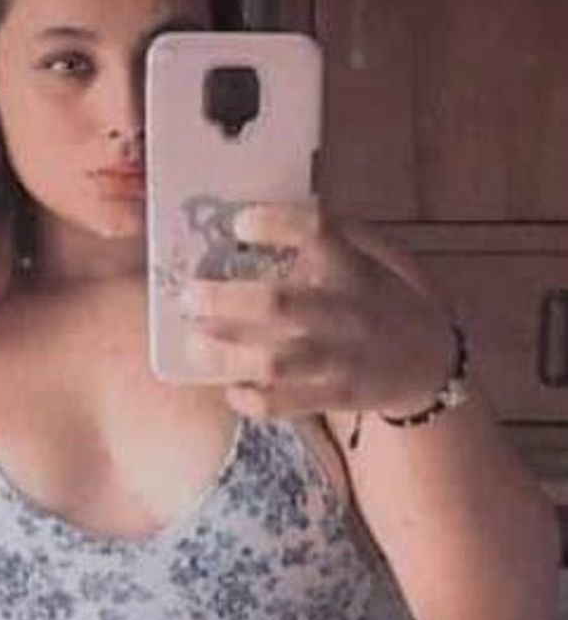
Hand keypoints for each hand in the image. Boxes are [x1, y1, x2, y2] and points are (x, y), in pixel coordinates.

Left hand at [180, 203, 455, 422]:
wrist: (431, 365)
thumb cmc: (385, 301)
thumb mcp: (375, 257)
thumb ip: (333, 236)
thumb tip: (264, 214)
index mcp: (356, 268)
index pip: (319, 233)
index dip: (277, 224)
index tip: (240, 222)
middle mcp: (347, 313)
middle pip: (279, 304)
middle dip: (224, 299)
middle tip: (189, 294)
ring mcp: (340, 360)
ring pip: (274, 361)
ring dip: (225, 354)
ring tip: (195, 344)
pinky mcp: (333, 397)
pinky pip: (281, 404)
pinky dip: (248, 397)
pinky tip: (230, 386)